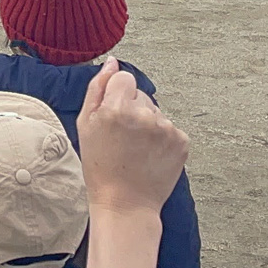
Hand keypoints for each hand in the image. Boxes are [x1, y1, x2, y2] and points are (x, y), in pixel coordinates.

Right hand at [77, 58, 188, 216]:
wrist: (125, 204)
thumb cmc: (100, 167)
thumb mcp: (85, 125)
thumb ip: (97, 89)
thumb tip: (111, 63)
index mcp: (116, 108)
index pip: (124, 78)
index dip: (116, 96)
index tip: (113, 115)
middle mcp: (144, 115)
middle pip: (140, 95)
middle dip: (132, 110)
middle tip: (122, 138)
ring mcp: (166, 129)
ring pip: (155, 112)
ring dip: (147, 125)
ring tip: (136, 150)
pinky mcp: (181, 142)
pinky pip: (170, 128)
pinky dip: (162, 139)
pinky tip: (150, 156)